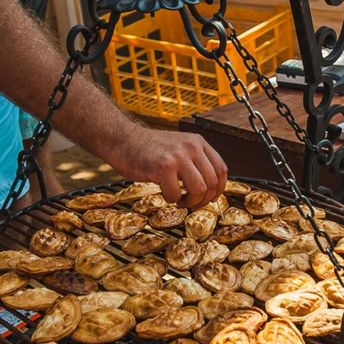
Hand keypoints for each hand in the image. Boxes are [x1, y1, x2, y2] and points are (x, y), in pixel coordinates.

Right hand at [107, 128, 227, 208]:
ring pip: (200, 190)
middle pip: (213, 183)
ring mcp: (178, 156)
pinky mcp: (163, 167)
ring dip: (190, 202)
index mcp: (198, 142)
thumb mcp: (178, 147)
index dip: (218, 189)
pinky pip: (176, 194)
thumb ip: (194, 161)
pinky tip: (164, 193)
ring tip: (179, 200)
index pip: (222, 169)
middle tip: (191, 204)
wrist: (122, 139)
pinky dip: (171, 199)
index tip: (208, 198)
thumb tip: (210, 190)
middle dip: (204, 200)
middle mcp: (191, 147)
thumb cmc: (148, 149)